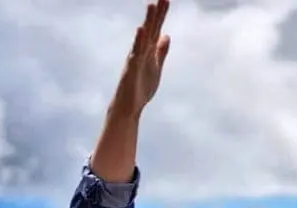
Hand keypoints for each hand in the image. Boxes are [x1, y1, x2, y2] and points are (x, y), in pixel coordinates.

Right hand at [111, 0, 171, 117]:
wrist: (129, 107)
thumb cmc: (141, 88)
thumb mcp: (156, 67)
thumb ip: (160, 51)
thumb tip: (166, 35)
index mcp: (148, 51)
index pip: (155, 29)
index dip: (161, 16)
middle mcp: (140, 51)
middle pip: (150, 29)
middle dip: (156, 14)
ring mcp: (135, 59)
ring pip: (143, 38)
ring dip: (148, 22)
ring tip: (152, 6)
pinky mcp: (131, 69)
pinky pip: (135, 53)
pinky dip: (139, 42)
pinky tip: (141, 30)